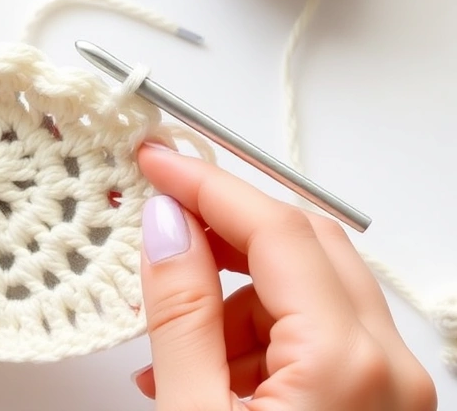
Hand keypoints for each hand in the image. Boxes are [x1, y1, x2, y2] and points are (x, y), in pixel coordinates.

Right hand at [131, 144, 435, 409]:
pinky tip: (209, 376)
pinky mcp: (377, 404)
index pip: (277, 230)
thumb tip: (166, 227)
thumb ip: (181, 316)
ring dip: (236, 298)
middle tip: (161, 224)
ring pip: (309, 292)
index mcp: (344, 364)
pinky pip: (316, 336)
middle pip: (305, 246)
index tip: (157, 163)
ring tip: (175, 348)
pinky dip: (256, 340)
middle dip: (224, 231)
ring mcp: (391, 388)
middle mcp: (388, 367)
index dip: (208, 185)